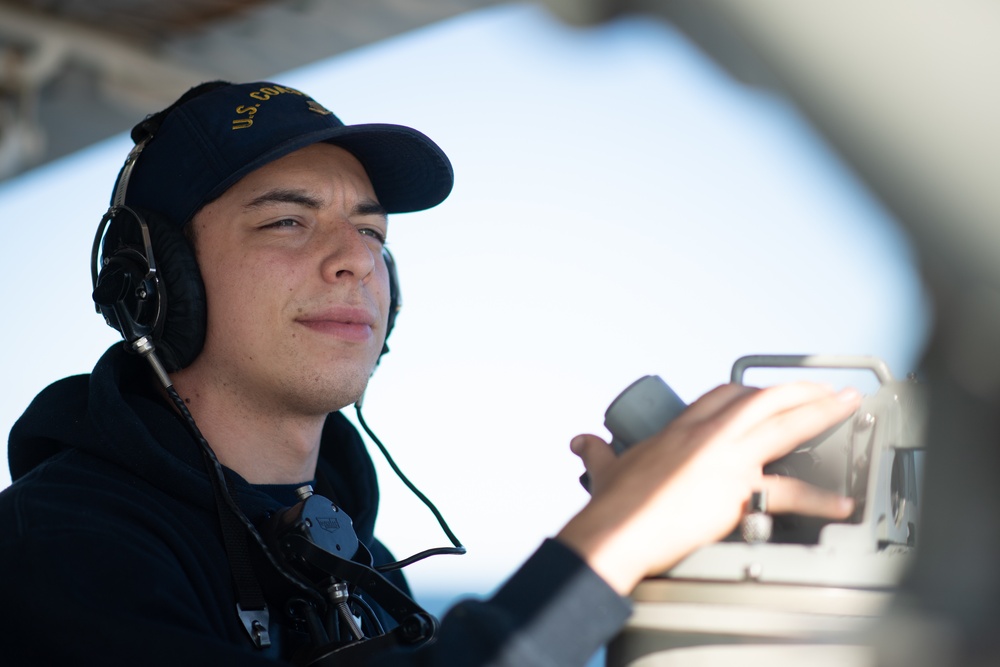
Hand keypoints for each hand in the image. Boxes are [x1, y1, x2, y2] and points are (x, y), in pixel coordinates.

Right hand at [555, 381, 859, 594]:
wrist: (618, 530)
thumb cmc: (612, 504)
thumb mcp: (604, 468)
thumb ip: (597, 452)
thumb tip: (581, 442)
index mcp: (680, 429)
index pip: (722, 395)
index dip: (750, 390)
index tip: (768, 392)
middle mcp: (708, 436)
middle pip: (762, 398)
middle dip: (800, 390)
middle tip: (827, 389)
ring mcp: (727, 459)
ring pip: (783, 424)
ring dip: (821, 412)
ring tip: (848, 406)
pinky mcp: (739, 490)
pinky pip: (790, 491)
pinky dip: (821, 497)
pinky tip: (842, 501)